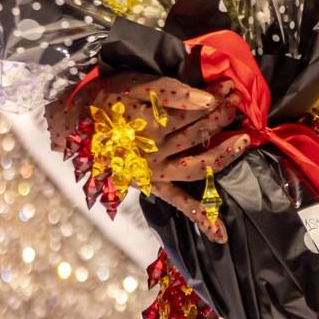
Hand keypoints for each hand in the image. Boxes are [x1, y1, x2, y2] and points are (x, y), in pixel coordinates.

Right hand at [46, 73, 251, 242]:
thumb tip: (206, 98)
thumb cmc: (105, 99)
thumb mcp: (134, 84)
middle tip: (237, 101)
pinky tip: (220, 234)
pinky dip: (200, 217)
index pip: (195, 108)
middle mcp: (157, 150)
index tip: (231, 85)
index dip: (216, 95)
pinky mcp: (153, 185)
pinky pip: (178, 203)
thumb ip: (172, 91)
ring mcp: (157, 171)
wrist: (73, 127)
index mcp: (153, 123)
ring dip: (224, 153)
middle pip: (199, 132)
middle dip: (222, 116)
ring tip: (244, 140)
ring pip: (199, 165)